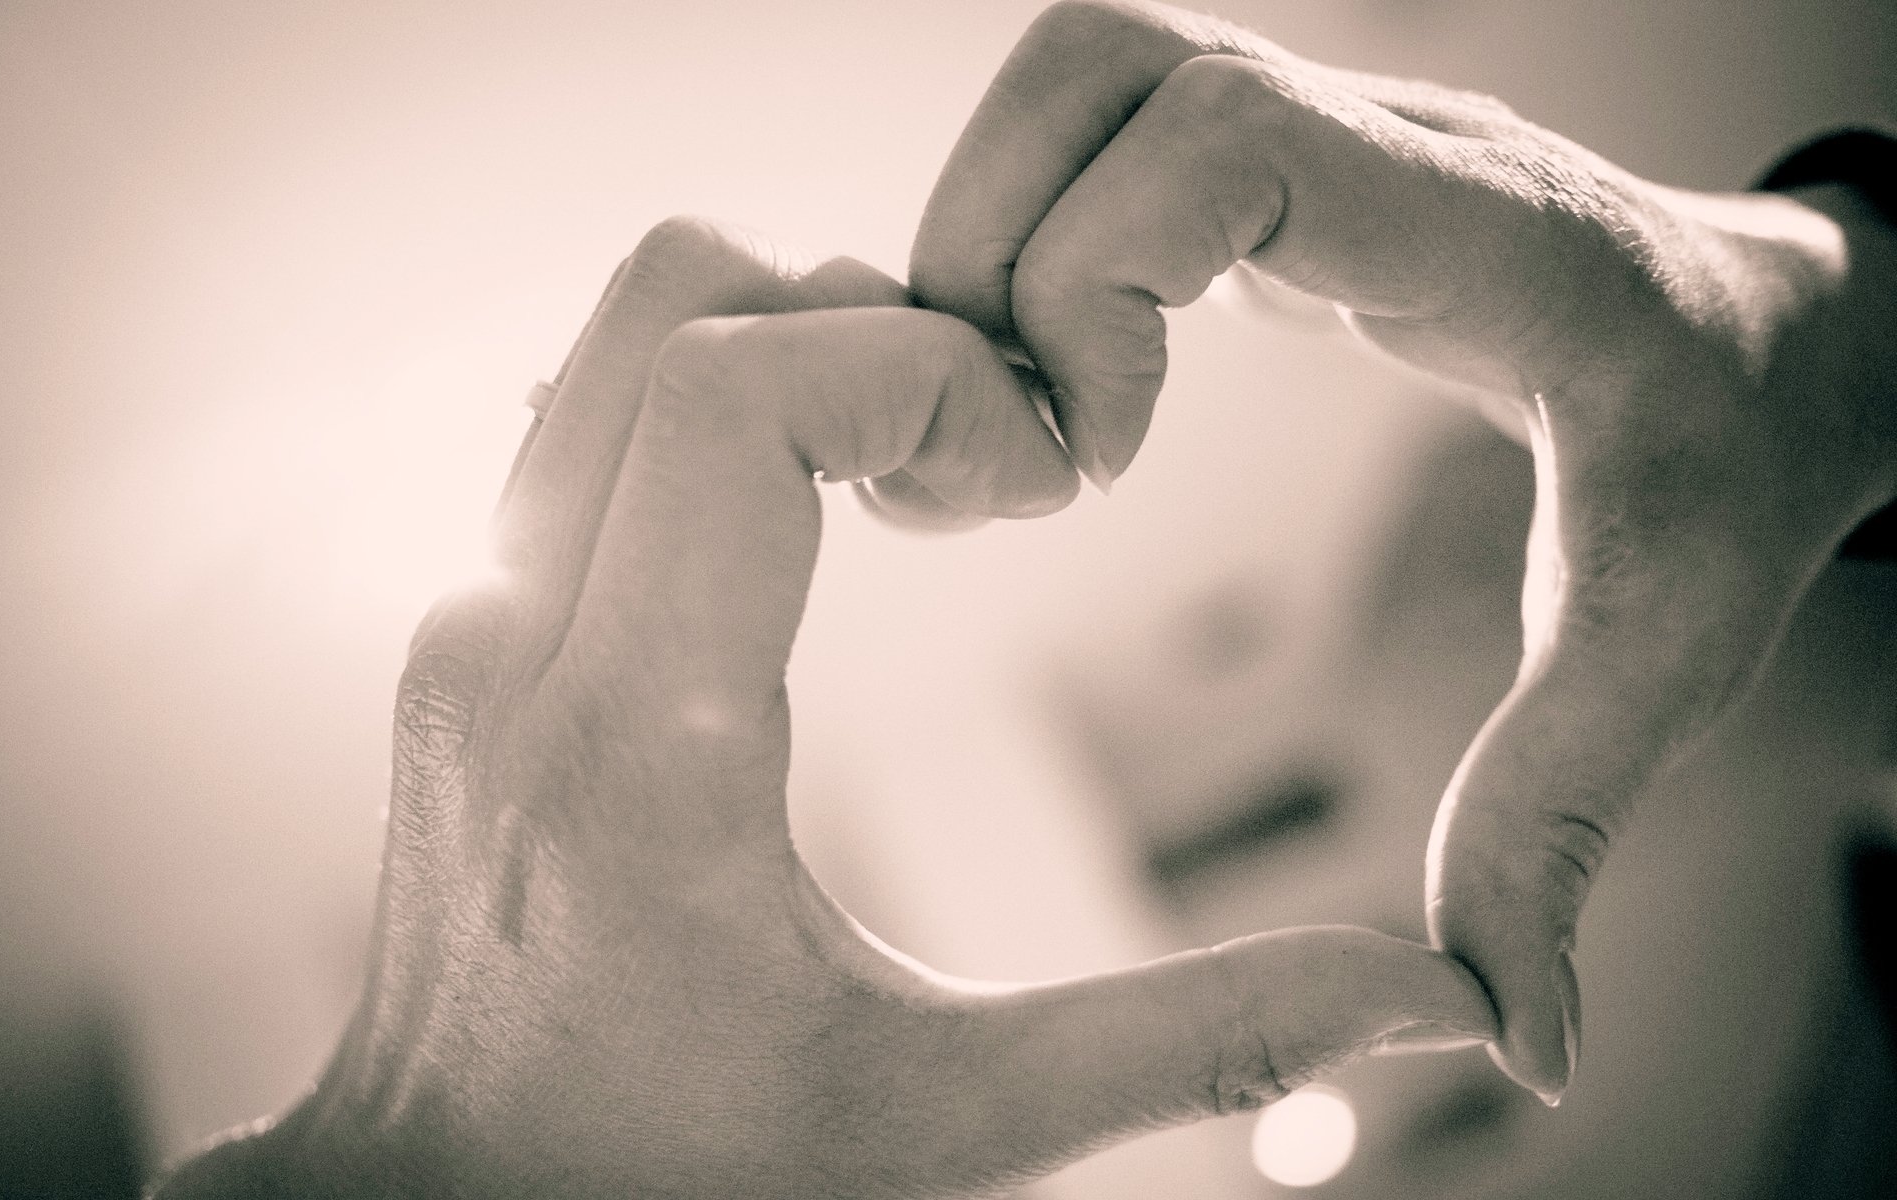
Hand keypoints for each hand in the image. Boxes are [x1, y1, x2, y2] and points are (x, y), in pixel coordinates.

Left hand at [154, 216, 1493, 1198]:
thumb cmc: (688, 1183)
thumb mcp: (958, 1114)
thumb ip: (1203, 1035)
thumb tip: (1434, 1001)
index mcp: (643, 747)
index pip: (739, 389)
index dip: (919, 366)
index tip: (1021, 477)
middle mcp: (520, 648)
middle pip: (677, 299)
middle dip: (870, 325)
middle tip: (986, 466)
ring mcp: (471, 627)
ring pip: (625, 339)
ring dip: (797, 356)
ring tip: (916, 487)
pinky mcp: (473, 634)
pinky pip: (599, 420)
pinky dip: (725, 412)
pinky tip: (816, 528)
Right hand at [908, 0, 1896, 1102]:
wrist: (1786, 344)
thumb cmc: (1729, 473)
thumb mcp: (1660, 654)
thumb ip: (1561, 832)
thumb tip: (1511, 1042)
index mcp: (1485, 237)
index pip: (1224, 145)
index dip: (1095, 285)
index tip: (1098, 468)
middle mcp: (1386, 143)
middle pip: (1099, 67)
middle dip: (994, 255)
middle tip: (1021, 450)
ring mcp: (1322, 131)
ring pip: (1073, 79)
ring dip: (984, 235)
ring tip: (1011, 419)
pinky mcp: (1274, 163)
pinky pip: (1090, 135)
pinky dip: (1019, 244)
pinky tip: (1050, 390)